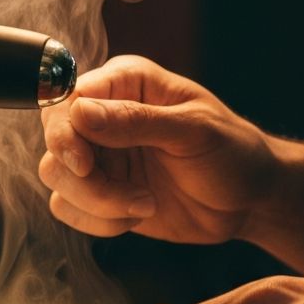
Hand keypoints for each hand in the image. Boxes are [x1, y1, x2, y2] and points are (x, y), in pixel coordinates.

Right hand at [39, 55, 274, 242]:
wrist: (249, 200)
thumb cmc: (233, 152)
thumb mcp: (194, 131)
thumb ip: (136, 120)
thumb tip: (80, 112)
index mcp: (125, 82)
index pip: (67, 97)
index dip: (65, 133)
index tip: (85, 164)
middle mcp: (103, 115)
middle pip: (54, 140)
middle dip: (84, 178)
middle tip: (126, 197)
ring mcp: (99, 155)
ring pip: (56, 177)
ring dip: (96, 202)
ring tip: (144, 204)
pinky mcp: (99, 192)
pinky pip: (68, 208)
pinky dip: (98, 221)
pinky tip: (137, 215)